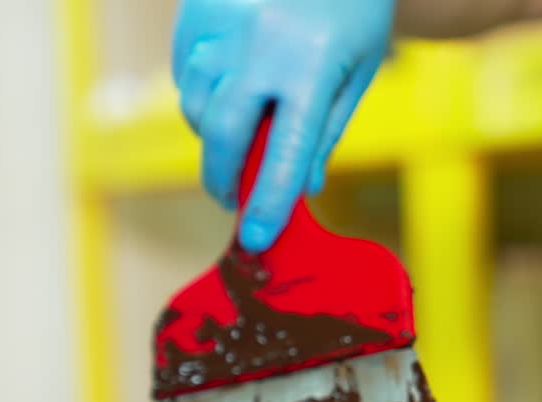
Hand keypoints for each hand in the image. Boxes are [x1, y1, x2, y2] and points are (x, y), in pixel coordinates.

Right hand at [172, 0, 394, 251]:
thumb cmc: (351, 7)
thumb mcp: (356, 70)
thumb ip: (324, 131)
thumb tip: (299, 188)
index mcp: (311, 66)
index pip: (284, 153)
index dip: (268, 202)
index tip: (255, 238)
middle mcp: (259, 45)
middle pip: (222, 136)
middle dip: (224, 178)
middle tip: (232, 198)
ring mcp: (220, 23)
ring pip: (197, 106)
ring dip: (215, 132)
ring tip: (246, 122)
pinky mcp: (194, 9)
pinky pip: (185, 73)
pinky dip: (203, 91)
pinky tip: (232, 79)